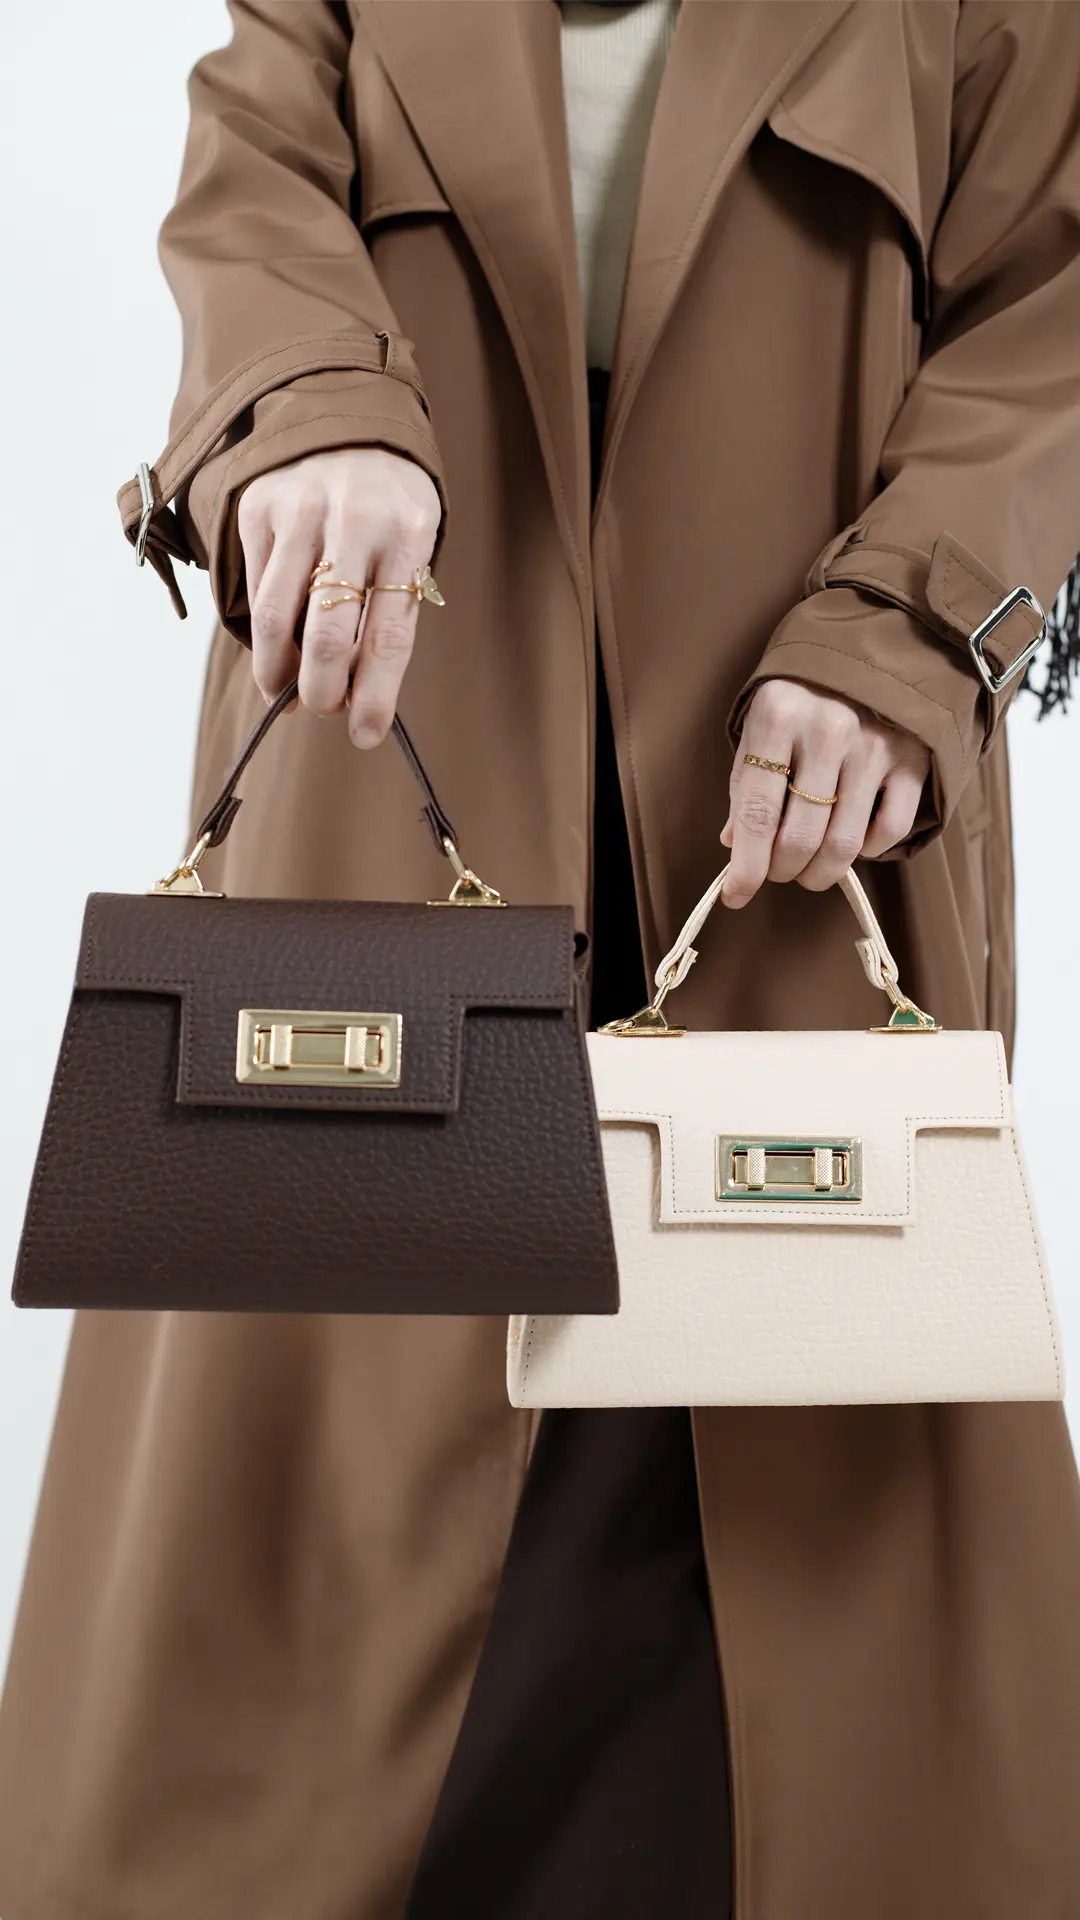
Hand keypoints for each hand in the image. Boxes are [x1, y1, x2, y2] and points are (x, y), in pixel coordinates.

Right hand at [237, 447, 442, 746]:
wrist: (348, 417)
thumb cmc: (389, 504)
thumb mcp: (411, 545)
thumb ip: (386, 611)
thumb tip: (351, 692)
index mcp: (409, 533)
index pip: (390, 634)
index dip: (375, 693)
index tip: (365, 734)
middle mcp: (354, 518)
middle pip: (326, 634)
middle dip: (321, 691)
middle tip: (323, 708)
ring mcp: (301, 509)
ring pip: (274, 618)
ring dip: (278, 671)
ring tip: (286, 691)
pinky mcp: (259, 506)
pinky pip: (254, 588)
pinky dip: (262, 630)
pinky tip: (275, 642)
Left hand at [720, 679, 930, 908]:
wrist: (874, 648)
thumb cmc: (803, 696)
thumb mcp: (761, 726)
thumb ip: (746, 785)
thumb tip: (735, 847)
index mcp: (778, 717)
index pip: (758, 812)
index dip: (746, 866)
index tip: (736, 895)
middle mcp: (828, 730)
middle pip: (801, 836)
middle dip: (784, 870)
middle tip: (779, 872)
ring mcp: (875, 744)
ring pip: (845, 842)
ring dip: (821, 872)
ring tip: (810, 870)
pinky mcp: (912, 758)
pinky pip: (890, 829)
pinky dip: (869, 851)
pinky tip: (855, 842)